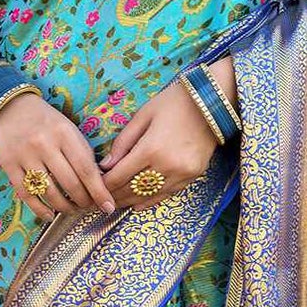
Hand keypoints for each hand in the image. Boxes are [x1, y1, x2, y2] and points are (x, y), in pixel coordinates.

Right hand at [0, 92, 115, 223]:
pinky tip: (49, 215)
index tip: (108, 207)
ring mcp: (25, 155)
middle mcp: (45, 144)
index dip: (99, 191)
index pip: (86, 168)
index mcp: (64, 133)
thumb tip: (99, 184)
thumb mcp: (68, 128)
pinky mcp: (9, 165)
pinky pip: (27, 194)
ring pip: (49, 192)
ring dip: (64, 207)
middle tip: (89, 207)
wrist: (7, 107)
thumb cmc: (45, 121)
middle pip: (70, 184)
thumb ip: (82, 152)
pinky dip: (40, 209)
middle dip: (83, 201)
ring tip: (71, 209)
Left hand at [99, 77, 219, 208]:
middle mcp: (167, 166)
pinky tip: (137, 204)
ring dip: (130, 201)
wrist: (212, 102)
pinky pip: (167, 194)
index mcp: (150, 149)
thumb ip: (123, 142)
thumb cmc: (173, 103)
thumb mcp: (143, 116)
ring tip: (115, 203)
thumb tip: (106, 166)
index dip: (103, 185)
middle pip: (132, 190)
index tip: (93, 187)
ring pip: (149, 196)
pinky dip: (150, 200)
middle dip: (114, 196)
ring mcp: (182, 174)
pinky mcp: (193, 176)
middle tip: (100, 200)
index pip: (119, 176)